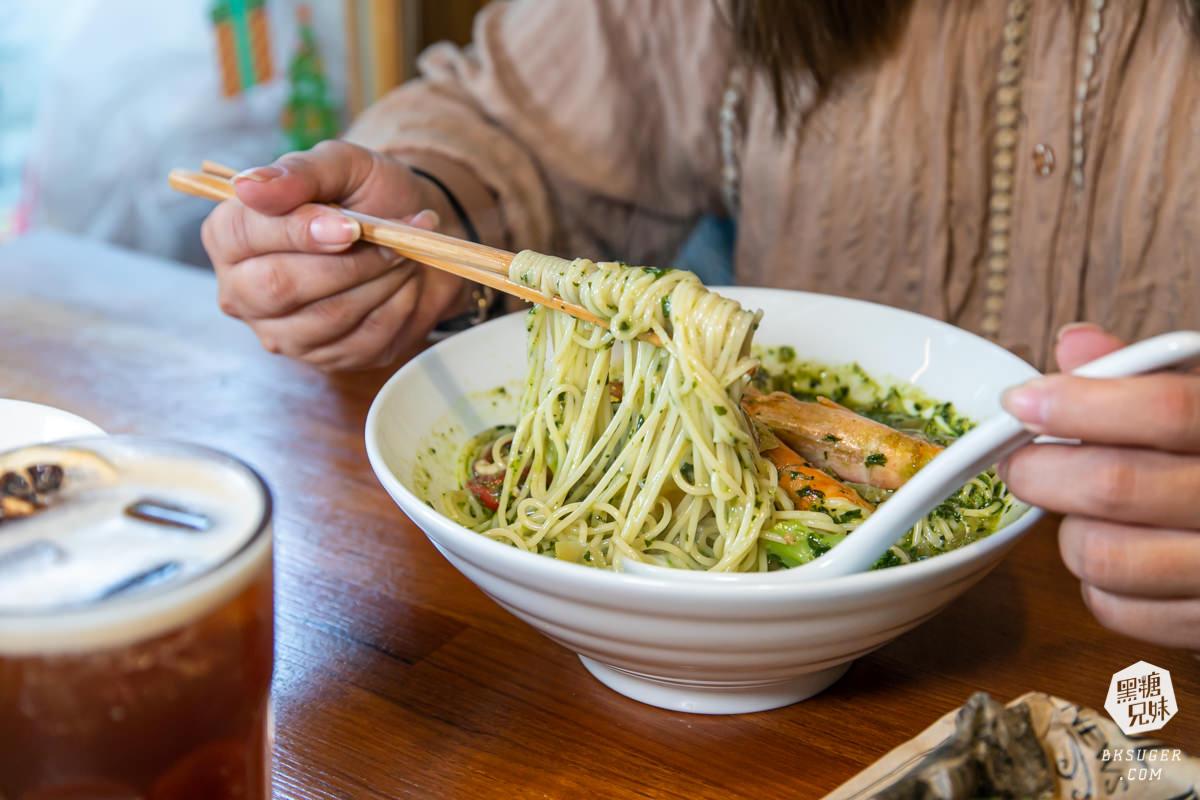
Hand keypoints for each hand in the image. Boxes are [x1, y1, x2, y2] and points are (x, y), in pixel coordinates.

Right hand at [200, 140, 467, 369]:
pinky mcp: (326, 359)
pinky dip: (397, 305)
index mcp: (230, 236)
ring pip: (327, 316)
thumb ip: (299, 172)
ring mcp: (283, 333)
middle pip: (278, 287)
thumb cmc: (368, 197)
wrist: (420, 236)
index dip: (298, 230)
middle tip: (392, 240)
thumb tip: (248, 186)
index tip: (350, 225)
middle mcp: (243, 291)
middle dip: (347, 262)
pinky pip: (364, 339)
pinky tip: (402, 282)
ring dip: (378, 281)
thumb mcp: (342, 165)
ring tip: (402, 254)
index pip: (244, 236)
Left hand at [1000, 324, 1199, 649]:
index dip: (1080, 404)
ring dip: (1069, 530)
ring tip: (1080, 511)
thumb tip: (1074, 347)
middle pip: (1115, 486)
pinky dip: (1094, 581)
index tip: (1021, 402)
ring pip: (1101, 554)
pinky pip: (1114, 608)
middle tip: (1020, 461)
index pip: (1166, 410)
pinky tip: (1115, 552)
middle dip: (1042, 470)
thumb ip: (1148, 378)